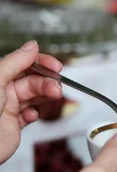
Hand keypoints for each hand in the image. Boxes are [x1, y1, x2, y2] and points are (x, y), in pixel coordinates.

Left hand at [0, 40, 62, 163]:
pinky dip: (35, 114)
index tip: (55, 65)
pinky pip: (29, 115)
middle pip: (32, 80)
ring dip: (46, 96)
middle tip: (56, 87)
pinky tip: (33, 114)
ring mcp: (8, 107)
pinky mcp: (13, 124)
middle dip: (47, 82)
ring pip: (33, 96)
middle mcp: (2, 91)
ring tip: (54, 97)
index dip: (41, 62)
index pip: (23, 63)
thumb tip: (32, 46)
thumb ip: (15, 62)